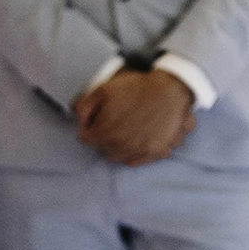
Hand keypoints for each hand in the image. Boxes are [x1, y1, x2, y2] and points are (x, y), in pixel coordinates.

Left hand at [74, 68, 196, 166]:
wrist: (170, 91)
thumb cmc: (137, 88)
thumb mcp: (104, 89)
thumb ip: (85, 106)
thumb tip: (79, 119)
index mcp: (104, 133)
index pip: (86, 138)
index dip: (90, 125)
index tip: (96, 117)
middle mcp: (120, 147)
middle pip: (103, 149)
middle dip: (104, 137)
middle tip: (113, 122)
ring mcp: (138, 152)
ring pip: (120, 157)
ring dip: (119, 146)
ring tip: (126, 130)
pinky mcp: (155, 153)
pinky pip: (139, 161)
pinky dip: (136, 152)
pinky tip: (139, 139)